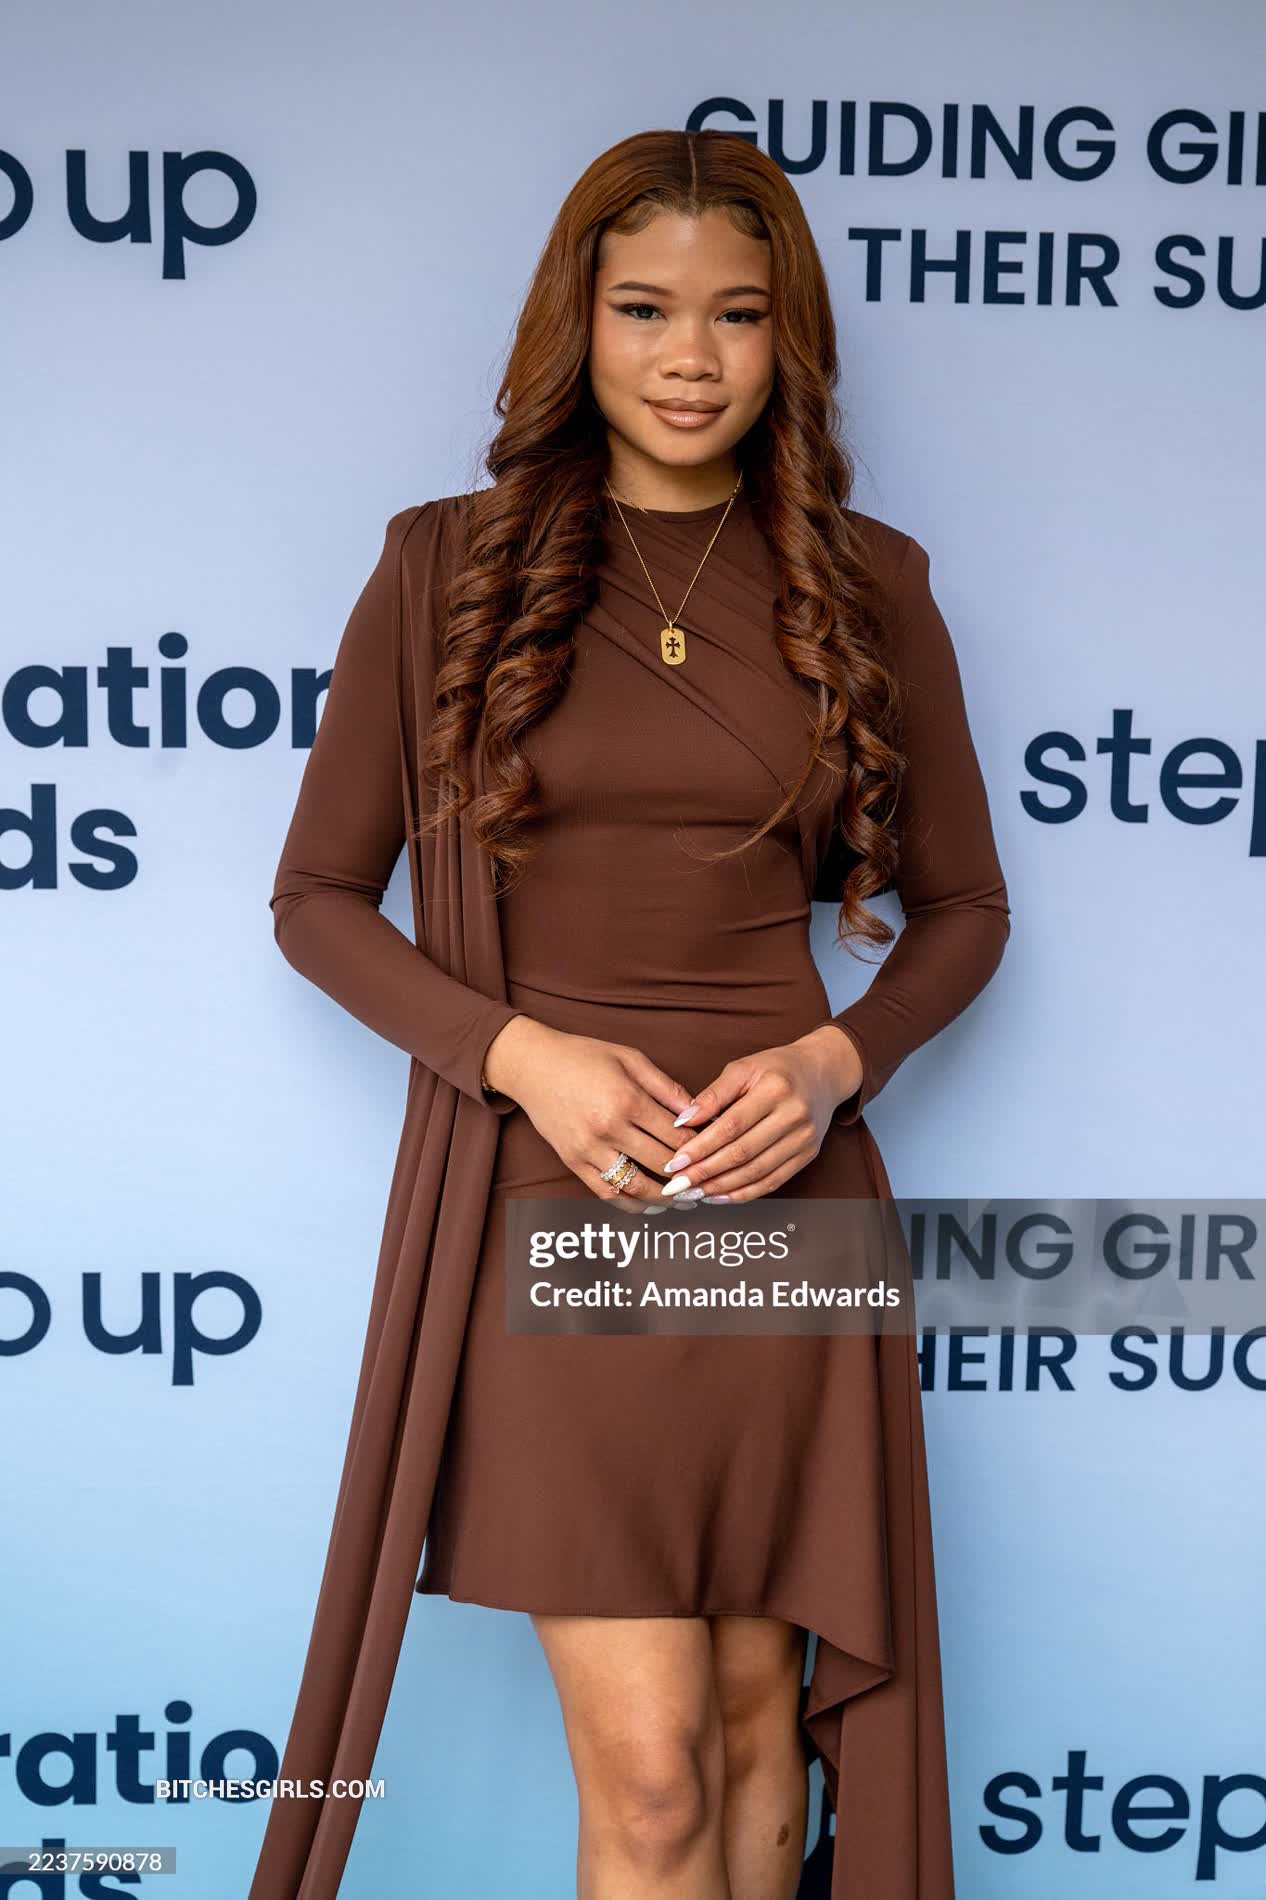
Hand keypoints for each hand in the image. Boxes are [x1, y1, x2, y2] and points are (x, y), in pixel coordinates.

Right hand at [482, 1016, 699, 1212]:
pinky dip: (630, 1203)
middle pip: (661, 1164)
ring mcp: (588, 1149)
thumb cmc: (583, 1056)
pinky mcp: (572, 1162)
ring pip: (636, 1186)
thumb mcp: (630, 1059)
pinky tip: (649, 1204)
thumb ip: (667, 1088)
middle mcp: (608, 1128)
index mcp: (627, 1099)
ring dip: (664, 1198)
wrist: (532, 1065)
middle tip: (708, 1181)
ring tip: (685, 1200)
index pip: (676, 1135)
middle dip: (689, 1176)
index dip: (700, 1147)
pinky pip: (606, 1192)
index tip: (715, 1152)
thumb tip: (698, 1113)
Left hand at [651, 1026, 864, 1204]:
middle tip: (677, 1184)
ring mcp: (804, 1138)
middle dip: (705, 1172)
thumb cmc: (776, 1068)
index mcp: (775, 1089)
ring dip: (721, 1187)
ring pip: (757, 1172)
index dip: (700, 1147)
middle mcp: (794, 1115)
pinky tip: (720, 1196)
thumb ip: (713, 1095)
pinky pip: (773, 1181)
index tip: (675, 1161)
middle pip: (743, 1153)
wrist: (822, 1073)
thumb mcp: (743, 1068)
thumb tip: (682, 1121)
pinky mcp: (808, 1155)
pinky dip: (744, 1193)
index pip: (731, 1125)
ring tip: (693, 1192)